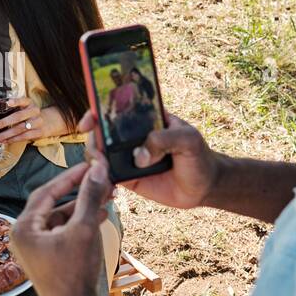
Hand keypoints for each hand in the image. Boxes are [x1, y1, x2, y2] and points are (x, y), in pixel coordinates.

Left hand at [0, 100, 66, 144]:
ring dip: (5, 135)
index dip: (16, 101)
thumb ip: (14, 108)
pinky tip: (4, 141)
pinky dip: (12, 140)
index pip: (23, 100)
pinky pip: (24, 137)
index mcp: (29, 103)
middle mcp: (34, 112)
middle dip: (2, 123)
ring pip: (19, 129)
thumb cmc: (29, 114)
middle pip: (18, 117)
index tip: (8, 102)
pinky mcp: (39, 133)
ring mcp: (38, 123)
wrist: (47, 122)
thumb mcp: (24, 107)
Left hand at [10, 154, 112, 295]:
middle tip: (97, 178)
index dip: (69, 177)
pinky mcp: (47, 255)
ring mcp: (35, 247)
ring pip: (59, 218)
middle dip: (78, 192)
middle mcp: (24, 236)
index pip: (46, 192)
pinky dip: (79, 223)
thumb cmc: (74, 275)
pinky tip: (99, 215)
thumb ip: (89, 197)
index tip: (87, 166)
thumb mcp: (84, 230)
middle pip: (53, 204)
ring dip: (81, 207)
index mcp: (23, 228)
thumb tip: (97, 171)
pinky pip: (62, 231)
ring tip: (104, 196)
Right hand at [79, 109, 219, 209]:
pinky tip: (104, 181)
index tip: (91, 118)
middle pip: (101, 130)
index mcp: (145, 119)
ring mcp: (127, 156)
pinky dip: (101, 178)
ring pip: (100, 154)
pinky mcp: (127, 178)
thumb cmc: (198, 156)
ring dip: (95, 158)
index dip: (98, 110)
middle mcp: (132, 136)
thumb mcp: (188, 139)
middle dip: (91, 135)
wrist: (204, 187)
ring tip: (103, 166)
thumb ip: (164, 140)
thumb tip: (138, 157)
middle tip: (96, 147)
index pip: (117, 108)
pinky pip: (107, 176)